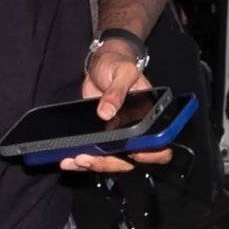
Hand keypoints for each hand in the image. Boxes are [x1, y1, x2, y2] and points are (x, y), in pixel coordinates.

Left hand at [59, 44, 172, 173]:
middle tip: (89, 158)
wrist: (100, 64)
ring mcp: (118, 135)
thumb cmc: (118, 65)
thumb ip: (116, 92)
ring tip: (73, 161)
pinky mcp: (100, 135)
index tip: (133, 154)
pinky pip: (95, 152)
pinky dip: (82, 158)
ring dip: (93, 164)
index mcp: (150, 117)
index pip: (159, 145)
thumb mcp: (122, 73)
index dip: (150, 154)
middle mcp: (136, 131)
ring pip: (111, 160)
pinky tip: (69, 159)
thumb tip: (106, 112)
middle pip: (130, 159)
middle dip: (110, 162)